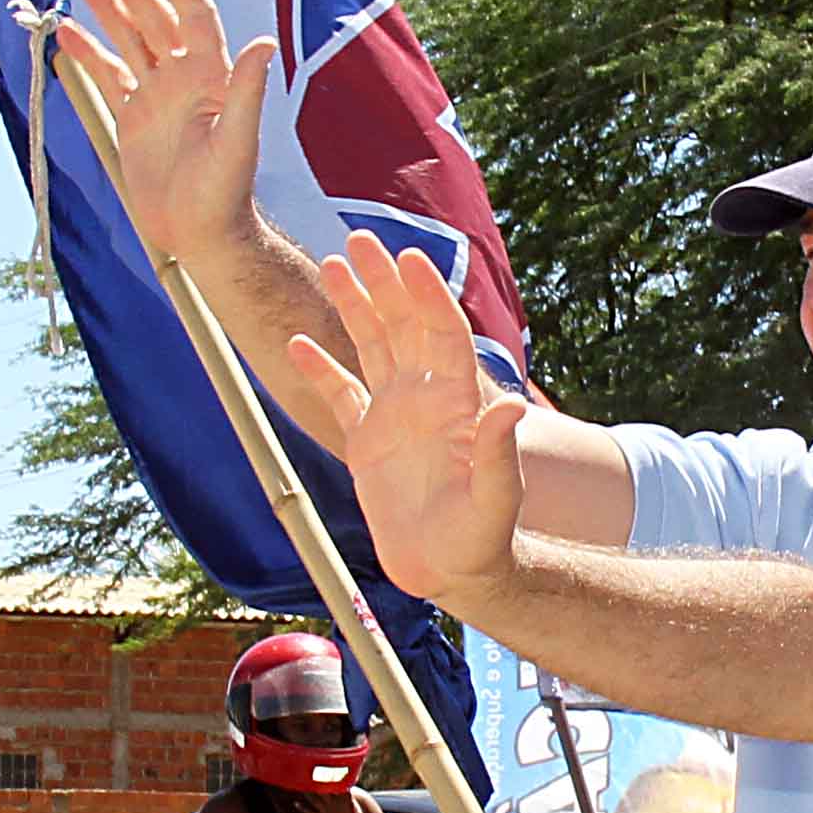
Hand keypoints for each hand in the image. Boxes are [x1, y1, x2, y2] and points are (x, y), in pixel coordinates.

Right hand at [59, 0, 274, 268]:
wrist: (201, 232)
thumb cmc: (226, 191)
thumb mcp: (237, 140)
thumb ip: (246, 90)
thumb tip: (265, 44)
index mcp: (210, 76)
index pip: (193, 14)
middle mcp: (183, 79)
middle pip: (154, 18)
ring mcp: (157, 96)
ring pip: (128, 39)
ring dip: (107, 8)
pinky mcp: (133, 118)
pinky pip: (108, 76)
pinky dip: (88, 54)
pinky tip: (67, 33)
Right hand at [295, 235, 527, 602]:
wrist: (452, 572)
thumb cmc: (483, 539)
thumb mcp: (496, 500)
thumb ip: (500, 454)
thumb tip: (513, 406)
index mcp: (457, 402)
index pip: (443, 334)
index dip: (427, 297)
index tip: (406, 259)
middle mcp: (425, 398)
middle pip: (403, 326)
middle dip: (383, 283)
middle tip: (358, 241)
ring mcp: (395, 415)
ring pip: (372, 347)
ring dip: (353, 306)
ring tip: (330, 266)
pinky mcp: (367, 441)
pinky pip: (341, 394)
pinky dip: (320, 369)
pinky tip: (298, 343)